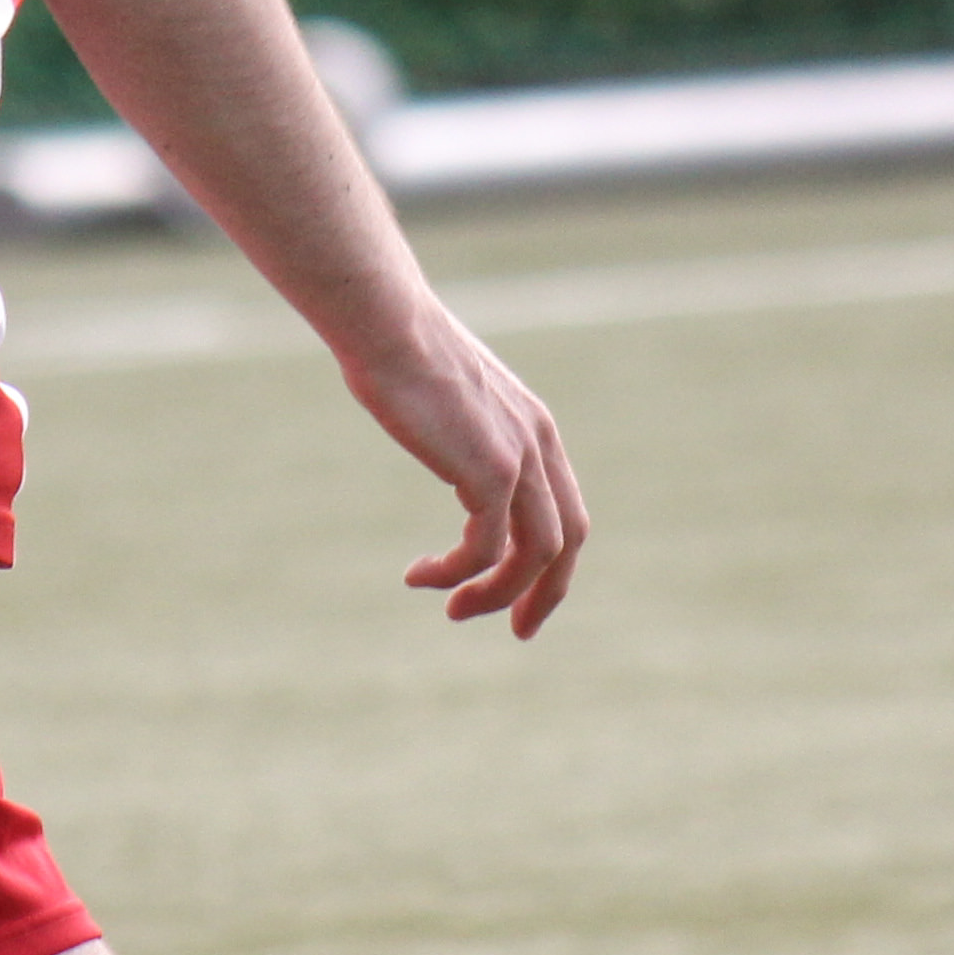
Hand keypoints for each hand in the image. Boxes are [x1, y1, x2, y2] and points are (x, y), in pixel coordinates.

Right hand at [345, 307, 587, 636]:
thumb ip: (460, 425)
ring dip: (495, 593)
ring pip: (533, 554)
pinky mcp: (490, 471)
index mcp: (535, 428)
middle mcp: (539, 444)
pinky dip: (458, 573)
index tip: (519, 594)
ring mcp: (520, 457)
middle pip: (566, 541)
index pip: (565, 510)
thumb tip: (441, 437)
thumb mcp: (446, 394)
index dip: (551, 562)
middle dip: (545, 593)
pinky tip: (421, 575)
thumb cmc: (400, 351)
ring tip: (454, 610)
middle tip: (516, 630)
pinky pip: (487, 548)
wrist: (387, 324)